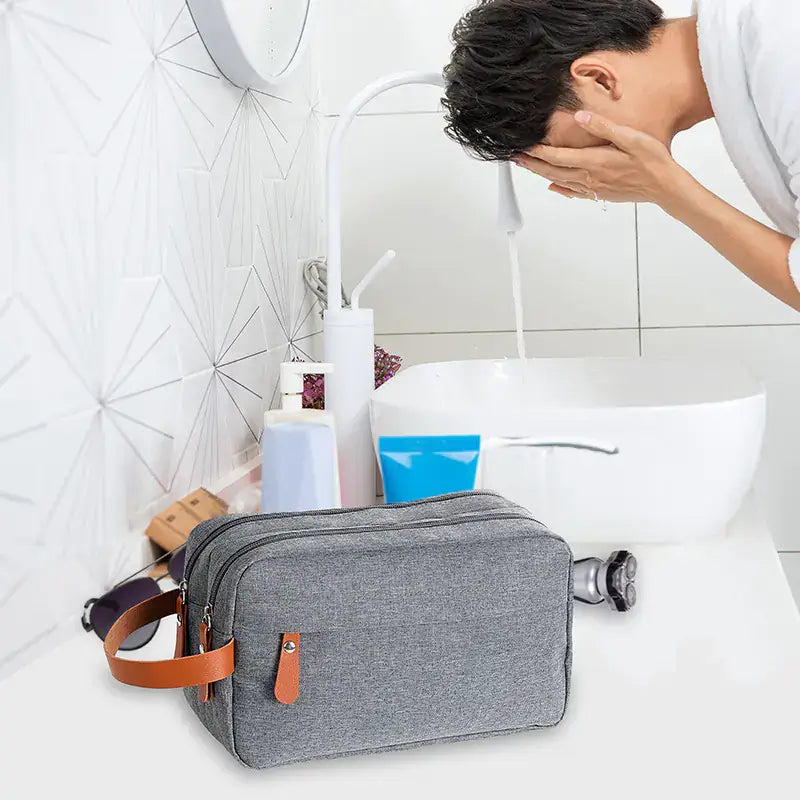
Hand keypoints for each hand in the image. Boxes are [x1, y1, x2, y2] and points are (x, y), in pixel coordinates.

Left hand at [514, 111, 684, 205]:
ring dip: (542, 174)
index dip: (538, 151)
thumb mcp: (630, 137)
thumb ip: (603, 127)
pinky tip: (553, 186)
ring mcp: (593, 188)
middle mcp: (589, 177)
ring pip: (560, 181)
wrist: (664, 186)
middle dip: (532, 163)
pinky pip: (573, 192)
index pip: (558, 156)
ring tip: (528, 167)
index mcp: (593, 162)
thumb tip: (580, 117)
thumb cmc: (652, 160)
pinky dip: (560, 188)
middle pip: (553, 170)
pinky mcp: (599, 194)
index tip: (522, 146)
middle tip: (515, 157)